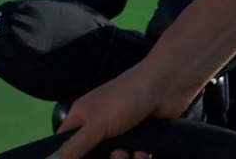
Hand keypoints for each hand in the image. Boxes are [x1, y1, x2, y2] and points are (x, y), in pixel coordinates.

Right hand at [49, 57, 200, 158]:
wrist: (169, 84)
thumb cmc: (128, 97)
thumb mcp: (96, 124)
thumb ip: (74, 147)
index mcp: (82, 117)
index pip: (65, 145)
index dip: (69, 157)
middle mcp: (99, 124)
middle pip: (92, 155)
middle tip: (116, 154)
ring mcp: (121, 130)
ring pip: (116, 157)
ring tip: (130, 153)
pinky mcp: (142, 135)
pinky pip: (135, 156)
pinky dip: (139, 157)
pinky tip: (144, 153)